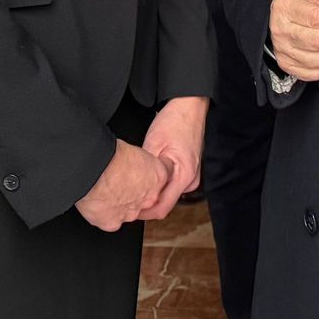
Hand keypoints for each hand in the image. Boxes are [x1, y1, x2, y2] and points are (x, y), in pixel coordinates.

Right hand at [76, 140, 171, 231]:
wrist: (95, 172)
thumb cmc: (112, 156)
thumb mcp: (134, 149)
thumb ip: (139, 161)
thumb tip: (133, 161)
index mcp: (158, 176)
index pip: (162, 177)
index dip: (149, 174)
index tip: (140, 172)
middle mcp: (149, 198)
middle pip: (146, 197)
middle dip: (136, 191)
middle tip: (121, 182)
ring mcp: (132, 212)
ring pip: (128, 210)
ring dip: (120, 202)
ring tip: (106, 190)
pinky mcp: (114, 222)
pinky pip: (111, 219)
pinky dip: (105, 213)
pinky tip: (98, 202)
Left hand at [140, 96, 208, 218]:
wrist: (190, 105)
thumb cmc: (175, 120)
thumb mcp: (153, 143)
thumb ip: (146, 170)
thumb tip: (134, 188)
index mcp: (184, 175)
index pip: (162, 207)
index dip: (143, 213)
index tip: (128, 211)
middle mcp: (191, 179)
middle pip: (165, 203)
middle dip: (146, 204)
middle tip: (126, 199)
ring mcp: (192, 175)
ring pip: (169, 194)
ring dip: (154, 193)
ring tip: (135, 188)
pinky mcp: (189, 169)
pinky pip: (173, 184)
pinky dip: (160, 184)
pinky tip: (148, 177)